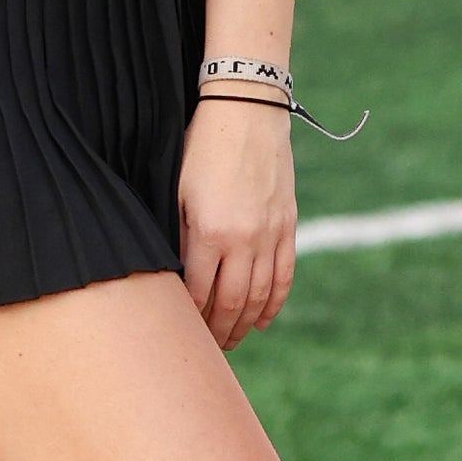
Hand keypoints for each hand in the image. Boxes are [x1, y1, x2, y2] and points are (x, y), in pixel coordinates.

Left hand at [177, 96, 299, 347]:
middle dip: (218, 332)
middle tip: (207, 350)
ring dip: (245, 324)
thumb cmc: (201, 147)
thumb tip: (173, 279)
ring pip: (260, 296)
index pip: (199, 294)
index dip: (191, 320)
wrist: (247, 110)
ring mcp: (270, 233)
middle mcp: (244, 239)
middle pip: (231, 303)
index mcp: (210, 232)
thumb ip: (178, 236)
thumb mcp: (177, 191)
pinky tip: (262, 320)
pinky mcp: (288, 224)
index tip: (183, 335)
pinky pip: (284, 275)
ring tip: (232, 340)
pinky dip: (274, 303)